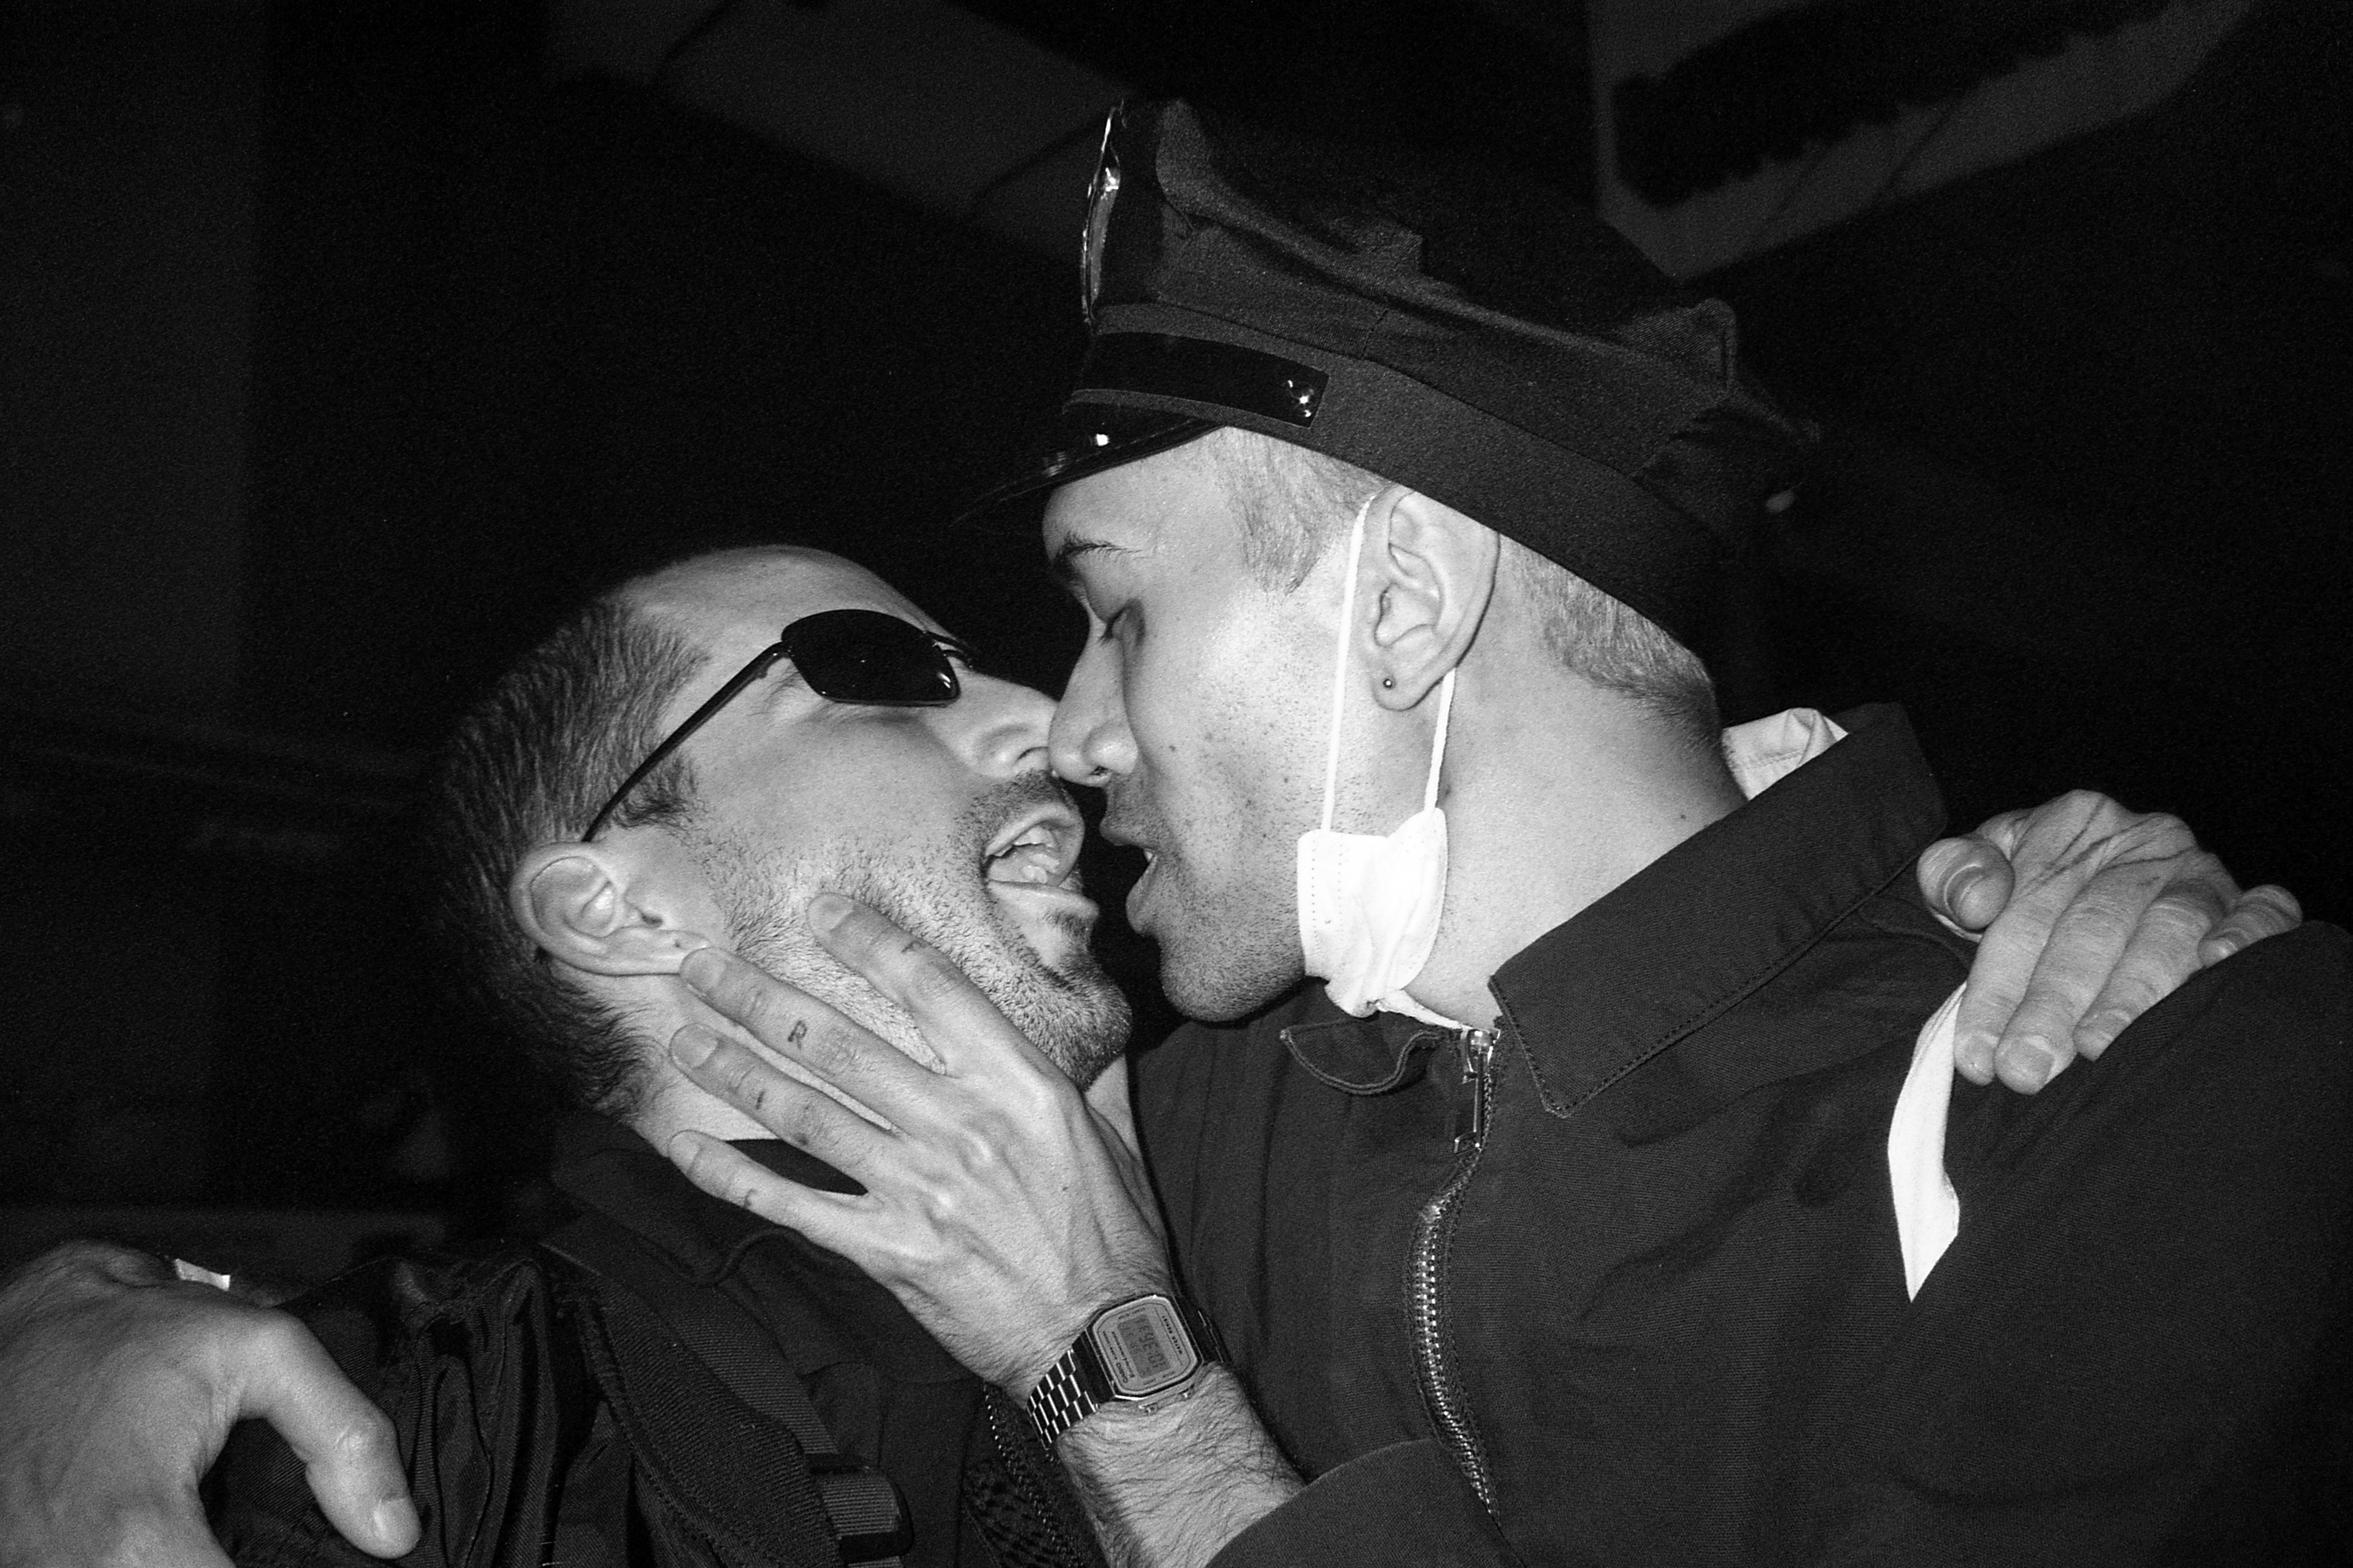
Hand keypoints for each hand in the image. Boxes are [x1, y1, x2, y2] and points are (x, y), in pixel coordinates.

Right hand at [0, 1241, 416, 1566]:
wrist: (23, 1329)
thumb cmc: (131, 1334)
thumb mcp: (261, 1350)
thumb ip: (344, 1435)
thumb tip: (395, 1529)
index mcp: (136, 1537)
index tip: (344, 1563)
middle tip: (295, 1549)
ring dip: (211, 1565)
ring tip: (242, 1539)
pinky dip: (169, 1564)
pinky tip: (201, 1543)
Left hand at [662, 895, 1169, 1395]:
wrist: (1102, 1339)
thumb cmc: (1112, 1232)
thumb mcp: (1113, 1131)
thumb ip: (1087, 1062)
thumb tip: (1081, 1002)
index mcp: (1020, 1083)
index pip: (931, 988)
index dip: (869, 941)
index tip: (819, 911)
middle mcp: (960, 1125)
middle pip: (840, 1043)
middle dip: (760, 998)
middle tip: (703, 964)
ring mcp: (918, 1189)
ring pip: (804, 1114)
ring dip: (734, 1071)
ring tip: (684, 1037)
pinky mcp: (888, 1250)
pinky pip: (792, 1205)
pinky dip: (732, 1176)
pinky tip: (684, 1147)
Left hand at [1917, 791, 2301, 1090]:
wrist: (2089, 869)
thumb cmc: (2022, 886)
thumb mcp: (1974, 869)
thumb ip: (1953, 873)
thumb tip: (1974, 899)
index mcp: (2070, 825)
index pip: (2025, 914)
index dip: (1996, 988)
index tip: (1977, 1054)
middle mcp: (2140, 843)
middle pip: (2094, 926)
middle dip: (2056, 1004)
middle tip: (2029, 1068)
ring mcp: (2199, 871)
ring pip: (2170, 927)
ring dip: (2134, 991)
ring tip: (2099, 1047)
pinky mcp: (2249, 898)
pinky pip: (2264, 910)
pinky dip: (2246, 936)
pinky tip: (2214, 969)